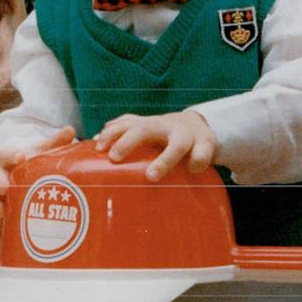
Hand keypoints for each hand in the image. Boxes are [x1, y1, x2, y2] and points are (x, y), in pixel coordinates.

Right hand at [0, 127, 75, 246]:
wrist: (20, 170)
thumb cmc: (33, 160)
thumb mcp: (43, 149)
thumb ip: (54, 141)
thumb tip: (69, 130)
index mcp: (10, 160)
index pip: (6, 155)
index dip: (10, 155)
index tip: (18, 156)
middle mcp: (1, 178)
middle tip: (6, 188)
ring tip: (3, 214)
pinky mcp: (2, 216)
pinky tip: (0, 250)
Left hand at [94, 111, 217, 180]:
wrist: (200, 125)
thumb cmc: (163, 135)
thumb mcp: (144, 129)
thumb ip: (123, 132)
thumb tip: (95, 141)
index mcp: (148, 124)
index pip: (125, 124)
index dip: (112, 134)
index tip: (99, 147)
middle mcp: (164, 127)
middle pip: (144, 129)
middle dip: (128, 141)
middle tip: (114, 157)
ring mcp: (186, 135)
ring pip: (176, 145)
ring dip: (164, 160)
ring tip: (151, 176)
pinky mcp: (206, 144)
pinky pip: (202, 154)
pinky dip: (197, 162)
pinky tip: (192, 170)